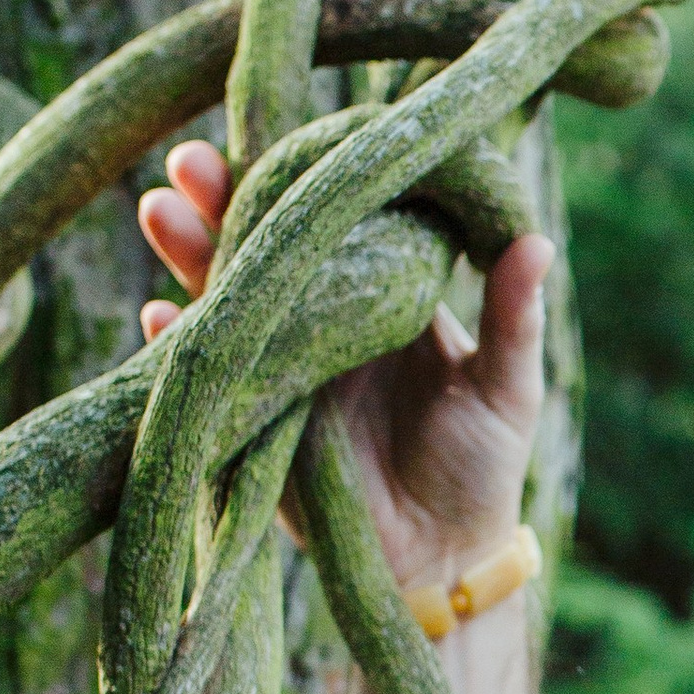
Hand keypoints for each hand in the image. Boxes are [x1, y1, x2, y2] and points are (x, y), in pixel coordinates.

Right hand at [137, 140, 550, 587]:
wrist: (444, 557)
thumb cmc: (482, 464)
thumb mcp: (506, 387)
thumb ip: (512, 318)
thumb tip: (536, 239)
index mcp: (382, 295)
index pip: (335, 221)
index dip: (301, 180)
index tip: (275, 136)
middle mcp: (323, 322)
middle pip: (263, 249)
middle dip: (221, 203)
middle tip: (188, 162)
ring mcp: (282, 369)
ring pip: (224, 300)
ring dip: (187, 257)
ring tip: (160, 213)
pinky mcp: (253, 424)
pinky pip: (207, 378)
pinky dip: (178, 348)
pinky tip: (158, 317)